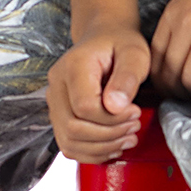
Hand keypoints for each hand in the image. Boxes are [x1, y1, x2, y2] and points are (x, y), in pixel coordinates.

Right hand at [46, 25, 151, 162]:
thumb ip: (127, 77)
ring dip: (102, 147)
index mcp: (73, 66)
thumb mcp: (134, 53)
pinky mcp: (59, 116)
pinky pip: (69, 145)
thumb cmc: (120, 44)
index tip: (135, 112)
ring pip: (69, 141)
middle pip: (73, 128)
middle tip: (134, 127)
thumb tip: (115, 107)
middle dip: (109, 136)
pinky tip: (113, 145)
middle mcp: (56, 85)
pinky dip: (92, 152)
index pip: (84, 107)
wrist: (104, 38)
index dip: (112, 119)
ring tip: (128, 138)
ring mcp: (54, 102)